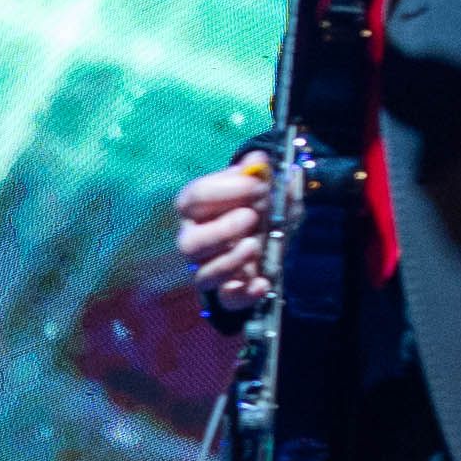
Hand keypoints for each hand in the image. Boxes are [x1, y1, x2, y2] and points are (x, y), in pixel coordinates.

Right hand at [173, 155, 276, 317]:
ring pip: (202, 275)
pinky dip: (245, 294)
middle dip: (221, 230)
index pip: (193, 198)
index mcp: (197, 209)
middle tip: (252, 216)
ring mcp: (208, 269)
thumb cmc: (261, 210)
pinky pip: (227, 300)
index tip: (257, 184)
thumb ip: (264, 177)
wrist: (272, 241)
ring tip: (255, 245)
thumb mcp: (269, 191)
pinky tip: (263, 283)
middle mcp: (194, 240)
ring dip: (229, 261)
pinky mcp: (226, 293)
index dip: (225, 190)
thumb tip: (258, 160)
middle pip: (189, 243)